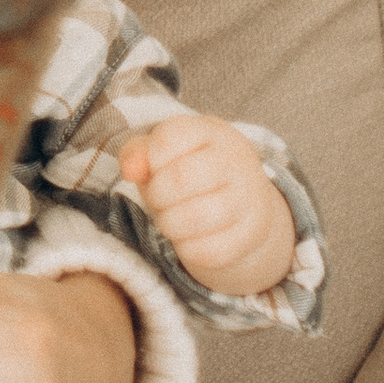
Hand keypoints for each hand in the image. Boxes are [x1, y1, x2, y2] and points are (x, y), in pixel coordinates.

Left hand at [118, 112, 295, 297]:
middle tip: (160, 199)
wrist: (243, 203)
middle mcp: (237, 160)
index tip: (156, 169)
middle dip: (157, 195)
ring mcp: (250, 197)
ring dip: (169, 223)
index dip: (150, 160)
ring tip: (172, 218)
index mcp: (212, 131)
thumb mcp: (162, 154)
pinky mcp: (253, 233)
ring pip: (193, 218)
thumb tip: (130, 170)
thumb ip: (137, 154)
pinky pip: (206, 251)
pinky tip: (191, 237)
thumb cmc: (190, 172)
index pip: (167, 139)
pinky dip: (187, 249)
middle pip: (180, 179)